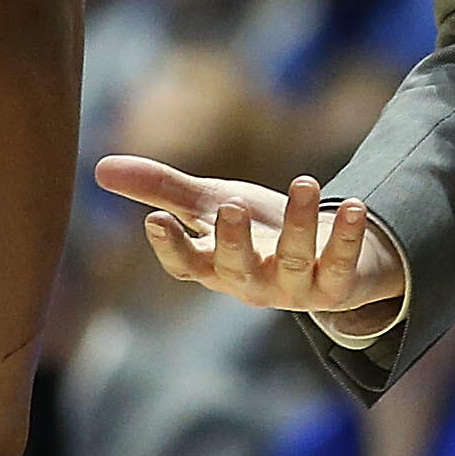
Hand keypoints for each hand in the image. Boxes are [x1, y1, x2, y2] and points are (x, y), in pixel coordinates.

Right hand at [94, 159, 404, 318]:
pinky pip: (340, 262)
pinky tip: (355, 204)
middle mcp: (250, 282)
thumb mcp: (210, 204)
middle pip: (236, 268)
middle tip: (230, 206)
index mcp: (215, 266)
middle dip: (233, 240)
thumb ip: (162, 188)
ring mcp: (293, 288)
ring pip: (292, 259)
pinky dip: (346, 235)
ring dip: (299, 222)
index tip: (156, 221)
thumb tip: (100, 167)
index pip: (186, 265)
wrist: (322, 259)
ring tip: (303, 182)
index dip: (171, 247)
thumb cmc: (256, 231)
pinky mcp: (333, 285)